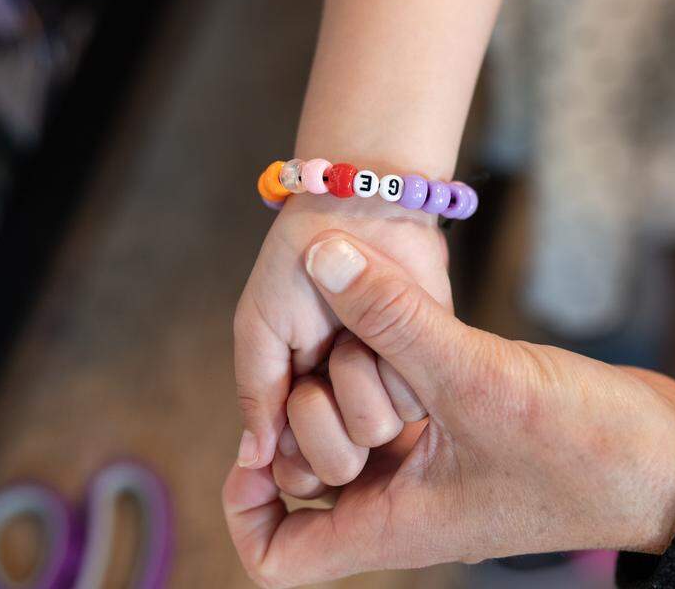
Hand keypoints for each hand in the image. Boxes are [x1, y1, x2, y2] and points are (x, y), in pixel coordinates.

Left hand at [223, 231, 674, 587]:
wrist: (670, 458)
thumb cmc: (584, 451)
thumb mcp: (475, 379)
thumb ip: (394, 319)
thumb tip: (322, 256)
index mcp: (391, 524)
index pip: (277, 557)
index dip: (246, 506)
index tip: (260, 438)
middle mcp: (404, 502)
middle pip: (307, 483)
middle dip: (299, 420)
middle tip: (314, 360)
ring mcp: (436, 466)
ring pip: (356, 431)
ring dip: (347, 382)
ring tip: (353, 327)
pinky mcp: (464, 428)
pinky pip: (401, 399)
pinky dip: (391, 362)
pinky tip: (400, 316)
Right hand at [233, 195, 450, 485]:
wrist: (362, 211)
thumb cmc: (301, 262)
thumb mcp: (259, 326)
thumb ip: (257, 394)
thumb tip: (250, 459)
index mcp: (296, 395)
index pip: (292, 462)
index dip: (290, 456)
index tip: (288, 420)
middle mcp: (342, 400)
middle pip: (337, 463)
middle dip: (324, 419)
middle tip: (317, 366)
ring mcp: (383, 386)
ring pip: (374, 433)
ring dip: (358, 383)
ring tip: (350, 336)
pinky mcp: (424, 367)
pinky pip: (411, 403)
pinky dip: (395, 370)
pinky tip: (384, 333)